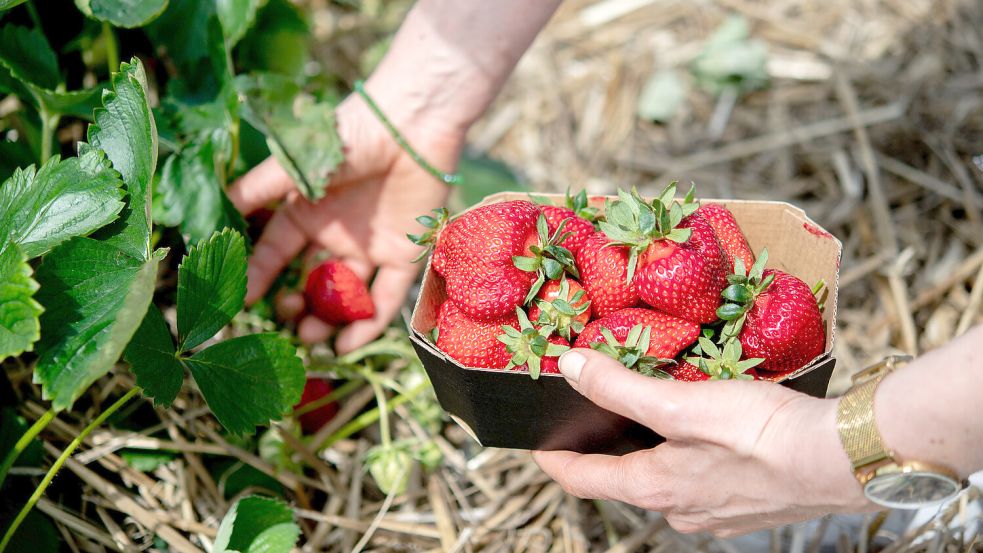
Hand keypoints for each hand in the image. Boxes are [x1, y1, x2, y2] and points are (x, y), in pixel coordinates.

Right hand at [229, 86, 462, 353]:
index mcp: (306, 212)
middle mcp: (336, 234)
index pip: (275, 252)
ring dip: (327, 320)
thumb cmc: (350, 136)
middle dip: (296, 304)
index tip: (242, 301)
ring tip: (311, 337)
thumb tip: (214, 208)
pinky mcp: (405, 255)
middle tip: (286, 319)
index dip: (258, 276)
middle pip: (310, 280)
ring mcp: (370, 247)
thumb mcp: (295, 165)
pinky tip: (346, 345)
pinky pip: (385, 298)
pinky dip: (368, 324)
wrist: (411, 124)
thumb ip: (257, 191)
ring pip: (345, 294)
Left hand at [532, 349, 873, 536]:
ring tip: (641, 412)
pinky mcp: (744, 505)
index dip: (553, 459)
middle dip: (601, 449)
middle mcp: (677, 510)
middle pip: (620, 479)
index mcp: (652, 489)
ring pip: (661, 480)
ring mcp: (713, 513)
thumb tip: (569, 367)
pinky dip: (683, 456)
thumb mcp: (682, 403)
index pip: (581, 480)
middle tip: (588, 413)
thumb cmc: (763, 432)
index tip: (536, 442)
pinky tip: (697, 433)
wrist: (845, 457)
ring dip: (644, 450)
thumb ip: (620, 387)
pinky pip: (697, 481)